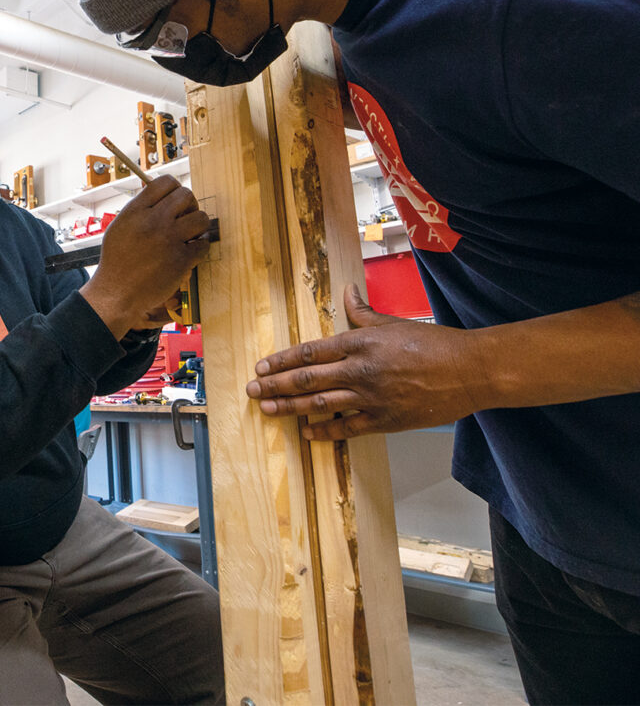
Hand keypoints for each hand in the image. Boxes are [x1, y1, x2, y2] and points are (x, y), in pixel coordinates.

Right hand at [81, 177, 208, 338]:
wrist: (117, 293)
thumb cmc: (117, 262)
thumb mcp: (120, 227)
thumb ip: (139, 209)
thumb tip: (156, 191)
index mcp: (136, 211)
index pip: (165, 181)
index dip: (174, 189)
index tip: (175, 202)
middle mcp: (153, 221)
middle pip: (186, 195)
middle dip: (190, 205)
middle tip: (186, 218)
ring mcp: (169, 240)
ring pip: (201, 218)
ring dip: (199, 226)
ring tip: (190, 235)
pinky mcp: (181, 260)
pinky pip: (203, 244)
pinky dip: (200, 248)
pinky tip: (191, 252)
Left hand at [245, 284, 494, 439]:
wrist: (469, 370)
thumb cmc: (432, 343)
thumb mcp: (393, 322)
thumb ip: (363, 311)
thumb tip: (348, 291)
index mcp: (360, 342)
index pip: (310, 351)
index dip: (282, 360)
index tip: (262, 366)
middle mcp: (360, 369)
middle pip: (308, 378)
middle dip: (276, 385)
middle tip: (252, 390)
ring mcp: (371, 397)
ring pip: (320, 403)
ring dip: (290, 408)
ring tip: (267, 410)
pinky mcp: (385, 420)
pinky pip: (347, 427)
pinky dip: (325, 430)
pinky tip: (306, 431)